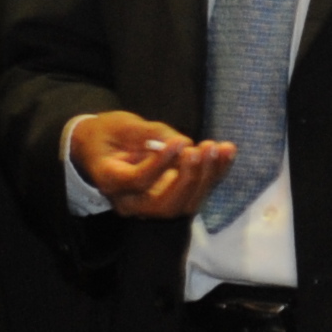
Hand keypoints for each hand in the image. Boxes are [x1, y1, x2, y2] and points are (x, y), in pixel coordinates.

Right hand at [69, 111, 235, 221]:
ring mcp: (152, 205)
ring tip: (220, 148)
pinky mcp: (171, 197)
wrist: (103, 147)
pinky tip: (227, 151)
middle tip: (203, 149)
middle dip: (188, 178)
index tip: (179, 142)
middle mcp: (131, 202)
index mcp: (111, 182)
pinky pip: (196, 194)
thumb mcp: (121, 125)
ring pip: (184, 205)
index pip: (138, 182)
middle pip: (165, 205)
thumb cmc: (109, 133)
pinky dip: (215, 174)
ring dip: (207, 177)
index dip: (160, 164)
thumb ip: (149, 133)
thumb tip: (184, 144)